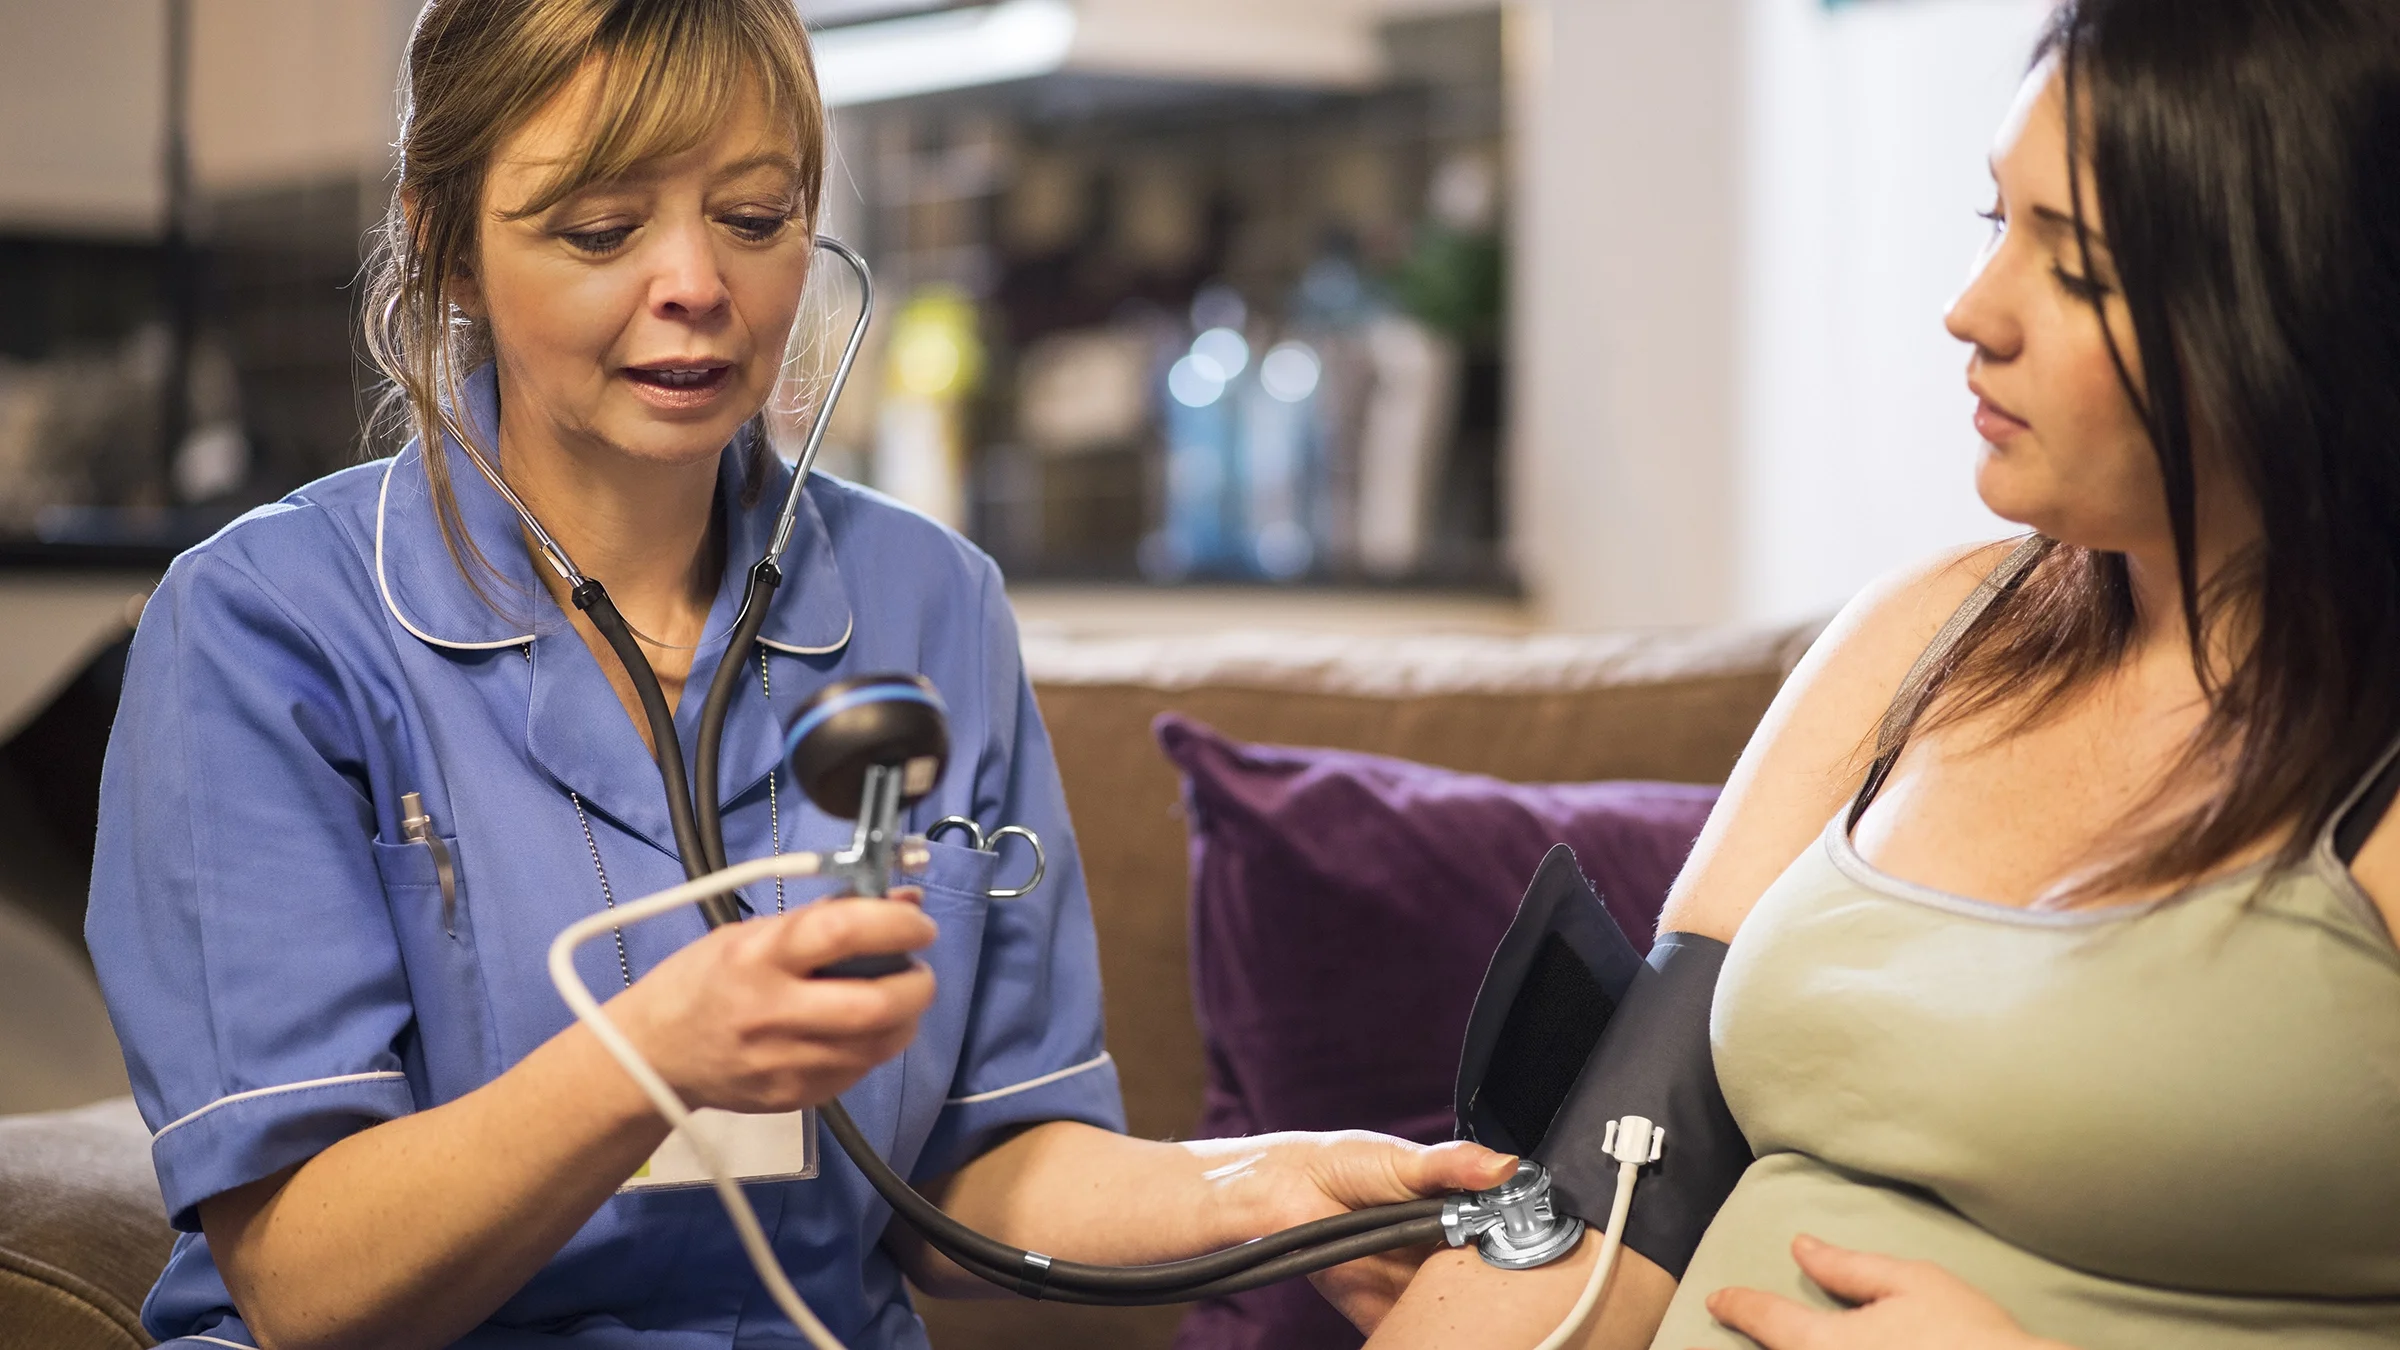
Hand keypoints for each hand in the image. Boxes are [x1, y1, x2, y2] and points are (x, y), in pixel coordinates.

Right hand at [604, 890, 937, 1113]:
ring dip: (905, 1018)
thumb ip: (825, 919)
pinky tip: (862, 1029)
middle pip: (875, 1005)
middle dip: (917, 985)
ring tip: (896, 998)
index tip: (919, 925)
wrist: (653, 1057)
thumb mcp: (751, 935)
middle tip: (917, 969)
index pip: (842, 932)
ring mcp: (786, 1063)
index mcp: (759, 957)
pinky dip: (876, 1046)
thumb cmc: (704, 981)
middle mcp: (773, 1013)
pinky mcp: (796, 1098)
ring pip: (879, 1046)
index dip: (896, 926)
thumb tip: (904, 902)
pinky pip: (859, 1071)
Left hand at [1200, 1131, 1516, 1334]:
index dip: (1512, 1251)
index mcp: (1453, 1217)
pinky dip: (1423, 1336)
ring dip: (1461, 1316)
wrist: (1288, 1189)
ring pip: (1450, 1314)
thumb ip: (1454, 1166)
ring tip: (1463, 1305)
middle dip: (1488, 1289)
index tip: (1523, 1253)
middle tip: (1490, 1282)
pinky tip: (1433, 1329)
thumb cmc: (1347, 1164)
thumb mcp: (1406, 1159)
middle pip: (1479, 1286)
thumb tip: (1504, 1166)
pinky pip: (1410, 1335)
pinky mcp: (1383, 1312)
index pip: (1498, 1243)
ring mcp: (1411, 1287)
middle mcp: (1437, 1256)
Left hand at [1703, 1235, 2069, 1349]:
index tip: (1718, 1299)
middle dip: (1733, 1349)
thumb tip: (1803, 1247)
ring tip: (1751, 1349)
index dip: (1739, 1305)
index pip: (1768, 1320)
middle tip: (1699, 1340)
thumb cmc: (1970, 1336)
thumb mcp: (1911, 1282)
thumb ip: (1849, 1268)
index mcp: (1830, 1343)